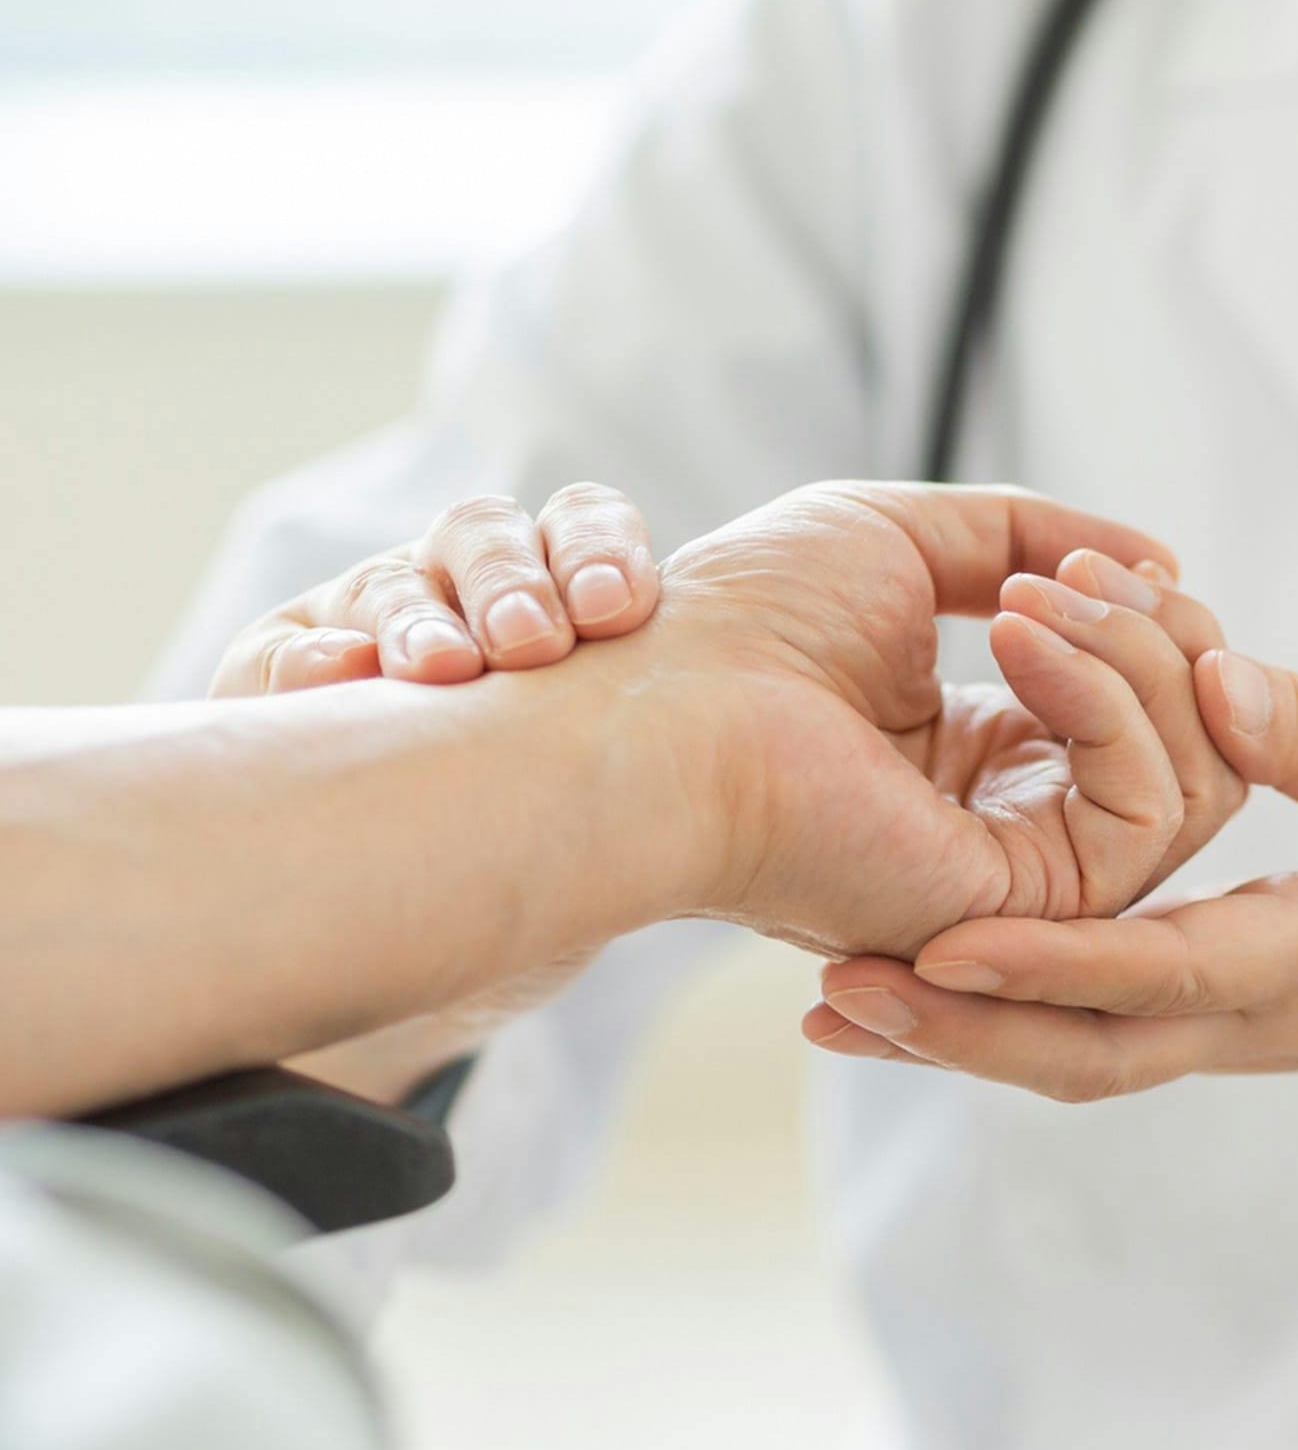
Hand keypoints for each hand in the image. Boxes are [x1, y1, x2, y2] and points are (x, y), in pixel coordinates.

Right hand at [211, 482, 664, 1099]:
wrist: (442, 920)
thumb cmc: (572, 845)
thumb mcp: (657, 788)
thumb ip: (721, 742)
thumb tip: (863, 743)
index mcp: (563, 593)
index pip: (587, 529)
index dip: (605, 553)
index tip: (625, 611)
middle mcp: (465, 591)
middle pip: (485, 535)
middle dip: (515, 576)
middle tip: (536, 640)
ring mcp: (369, 625)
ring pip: (391, 581)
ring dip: (421, 616)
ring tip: (449, 668)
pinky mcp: (282, 678)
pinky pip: (287, 649)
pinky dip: (315, 660)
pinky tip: (340, 680)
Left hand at [589, 485, 1244, 958]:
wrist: (666, 702)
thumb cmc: (748, 624)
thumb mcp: (906, 540)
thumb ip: (1035, 537)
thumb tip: (1163, 556)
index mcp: (984, 759)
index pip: (1142, 708)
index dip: (1151, 625)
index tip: (1101, 560)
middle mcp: (1014, 826)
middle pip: (1195, 750)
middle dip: (1166, 639)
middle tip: (1085, 573)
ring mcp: (1025, 877)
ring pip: (1195, 784)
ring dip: (1139, 659)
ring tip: (1036, 599)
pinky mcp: (1025, 906)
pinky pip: (1149, 814)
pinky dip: (1109, 703)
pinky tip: (1021, 643)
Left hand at [808, 653, 1297, 1278]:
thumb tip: (1217, 685)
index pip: (1168, 971)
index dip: (1054, 966)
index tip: (942, 945)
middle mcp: (1241, 1016)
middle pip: (1082, 1054)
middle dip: (958, 1033)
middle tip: (831, 991)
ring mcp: (1212, 1033)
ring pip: (1065, 1059)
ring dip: (951, 1042)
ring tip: (826, 1004)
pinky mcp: (1192, 1022)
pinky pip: (1079, 1037)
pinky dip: (989, 1022)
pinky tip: (904, 991)